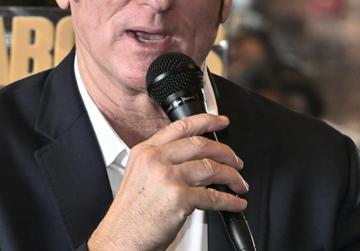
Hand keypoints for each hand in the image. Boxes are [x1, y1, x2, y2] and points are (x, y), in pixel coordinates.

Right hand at [87, 114, 247, 250]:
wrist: (121, 239)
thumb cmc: (131, 214)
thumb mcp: (139, 176)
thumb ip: (161, 161)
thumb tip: (192, 158)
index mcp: (144, 151)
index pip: (180, 128)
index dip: (206, 121)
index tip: (220, 122)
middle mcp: (155, 160)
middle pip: (200, 145)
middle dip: (225, 152)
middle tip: (235, 161)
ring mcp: (167, 177)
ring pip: (210, 168)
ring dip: (231, 176)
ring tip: (238, 183)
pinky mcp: (179, 198)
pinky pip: (213, 196)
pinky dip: (230, 200)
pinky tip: (235, 202)